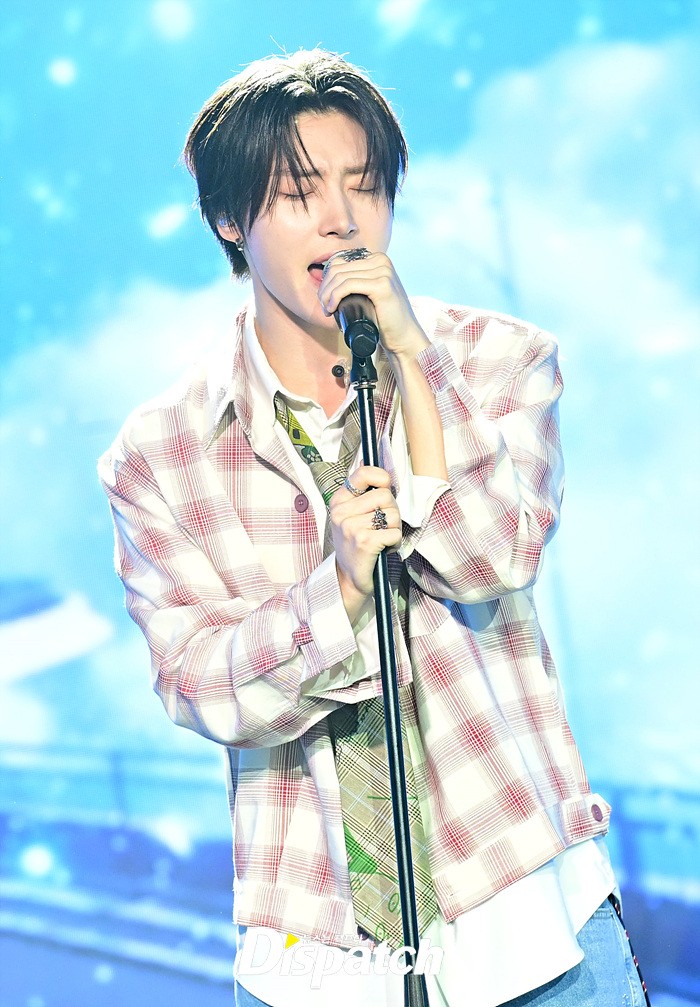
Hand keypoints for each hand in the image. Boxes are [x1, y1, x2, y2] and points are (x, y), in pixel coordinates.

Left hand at [318, 251, 428, 359]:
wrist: (403, 336)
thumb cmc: (385, 319)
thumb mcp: (371, 293)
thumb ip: (359, 281)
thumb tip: (330, 280)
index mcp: (377, 259)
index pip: (340, 262)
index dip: (327, 280)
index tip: (325, 299)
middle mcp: (381, 261)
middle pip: (338, 268)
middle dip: (325, 288)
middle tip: (324, 307)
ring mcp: (383, 272)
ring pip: (341, 277)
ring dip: (327, 294)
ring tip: (327, 310)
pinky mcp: (382, 285)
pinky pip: (348, 285)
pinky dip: (335, 296)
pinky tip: (332, 308)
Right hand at [329, 465, 401, 619]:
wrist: (348, 579)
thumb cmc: (355, 545)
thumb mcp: (352, 515)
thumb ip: (364, 494)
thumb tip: (378, 469)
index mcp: (339, 501)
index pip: (363, 473)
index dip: (382, 478)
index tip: (385, 487)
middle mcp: (342, 512)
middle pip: (385, 495)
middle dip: (392, 511)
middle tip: (383, 526)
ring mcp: (351, 527)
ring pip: (392, 514)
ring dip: (394, 528)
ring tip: (382, 538)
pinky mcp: (364, 541)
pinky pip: (394, 532)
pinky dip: (395, 542)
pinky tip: (384, 548)